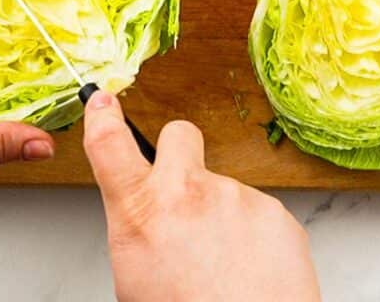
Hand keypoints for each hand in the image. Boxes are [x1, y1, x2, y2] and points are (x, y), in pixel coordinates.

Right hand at [82, 91, 320, 301]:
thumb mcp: (135, 277)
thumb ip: (139, 230)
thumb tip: (147, 222)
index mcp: (141, 211)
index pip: (108, 144)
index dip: (103, 116)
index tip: (104, 102)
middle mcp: (189, 192)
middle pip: (180, 134)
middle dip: (180, 151)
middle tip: (184, 188)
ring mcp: (237, 197)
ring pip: (225, 189)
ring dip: (224, 216)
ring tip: (226, 266)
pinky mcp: (277, 212)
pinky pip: (259, 214)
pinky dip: (256, 237)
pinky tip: (252, 271)